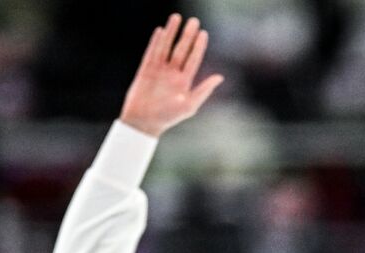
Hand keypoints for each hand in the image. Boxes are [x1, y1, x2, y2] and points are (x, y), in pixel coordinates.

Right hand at [121, 13, 223, 137]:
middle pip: (181, 50)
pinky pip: (151, 53)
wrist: (144, 122)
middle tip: (194, 21)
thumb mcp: (190, 105)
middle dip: (187, 35)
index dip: (199, 46)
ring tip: (176, 18)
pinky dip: (155, 42)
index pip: (193, 59)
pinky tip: (160, 31)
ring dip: (171, 33)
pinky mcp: (145, 70)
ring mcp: (159, 71)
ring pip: (166, 47)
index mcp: (184, 82)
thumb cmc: (168, 117)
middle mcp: (172, 74)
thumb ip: (204, 90)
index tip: (203, 33)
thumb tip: (220, 77)